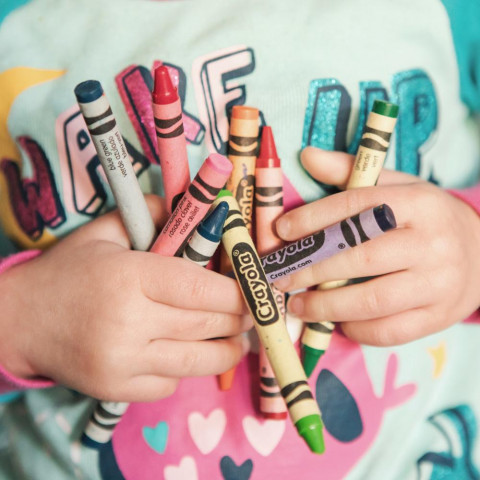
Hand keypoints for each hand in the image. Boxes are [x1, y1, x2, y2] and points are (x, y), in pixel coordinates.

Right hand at [0, 195, 249, 401]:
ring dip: (227, 350)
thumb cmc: (69, 272)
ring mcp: (122, 362)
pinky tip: (185, 353)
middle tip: (253, 313)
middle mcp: (128, 322)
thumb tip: (197, 209)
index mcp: (129, 276)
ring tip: (238, 339)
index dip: (237, 291)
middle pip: (206, 324)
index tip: (254, 291)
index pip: (201, 287)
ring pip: (197, 361)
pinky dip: (186, 370)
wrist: (20, 320)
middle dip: (240, 319)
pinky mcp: (117, 390)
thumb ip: (151, 214)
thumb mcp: (105, 232)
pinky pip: (170, 384)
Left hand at [274, 147, 479, 345]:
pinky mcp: (439, 316)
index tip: (282, 231)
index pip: (358, 206)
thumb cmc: (426, 217)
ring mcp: (439, 284)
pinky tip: (335, 321)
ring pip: (372, 300)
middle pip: (360, 258)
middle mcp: (431, 243)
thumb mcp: (396, 187)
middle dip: (311, 269)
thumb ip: (351, 173)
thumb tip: (307, 156)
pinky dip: (356, 329)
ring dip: (326, 306)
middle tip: (280, 276)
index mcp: (418, 203)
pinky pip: (389, 330)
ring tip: (297, 304)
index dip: (314, 219)